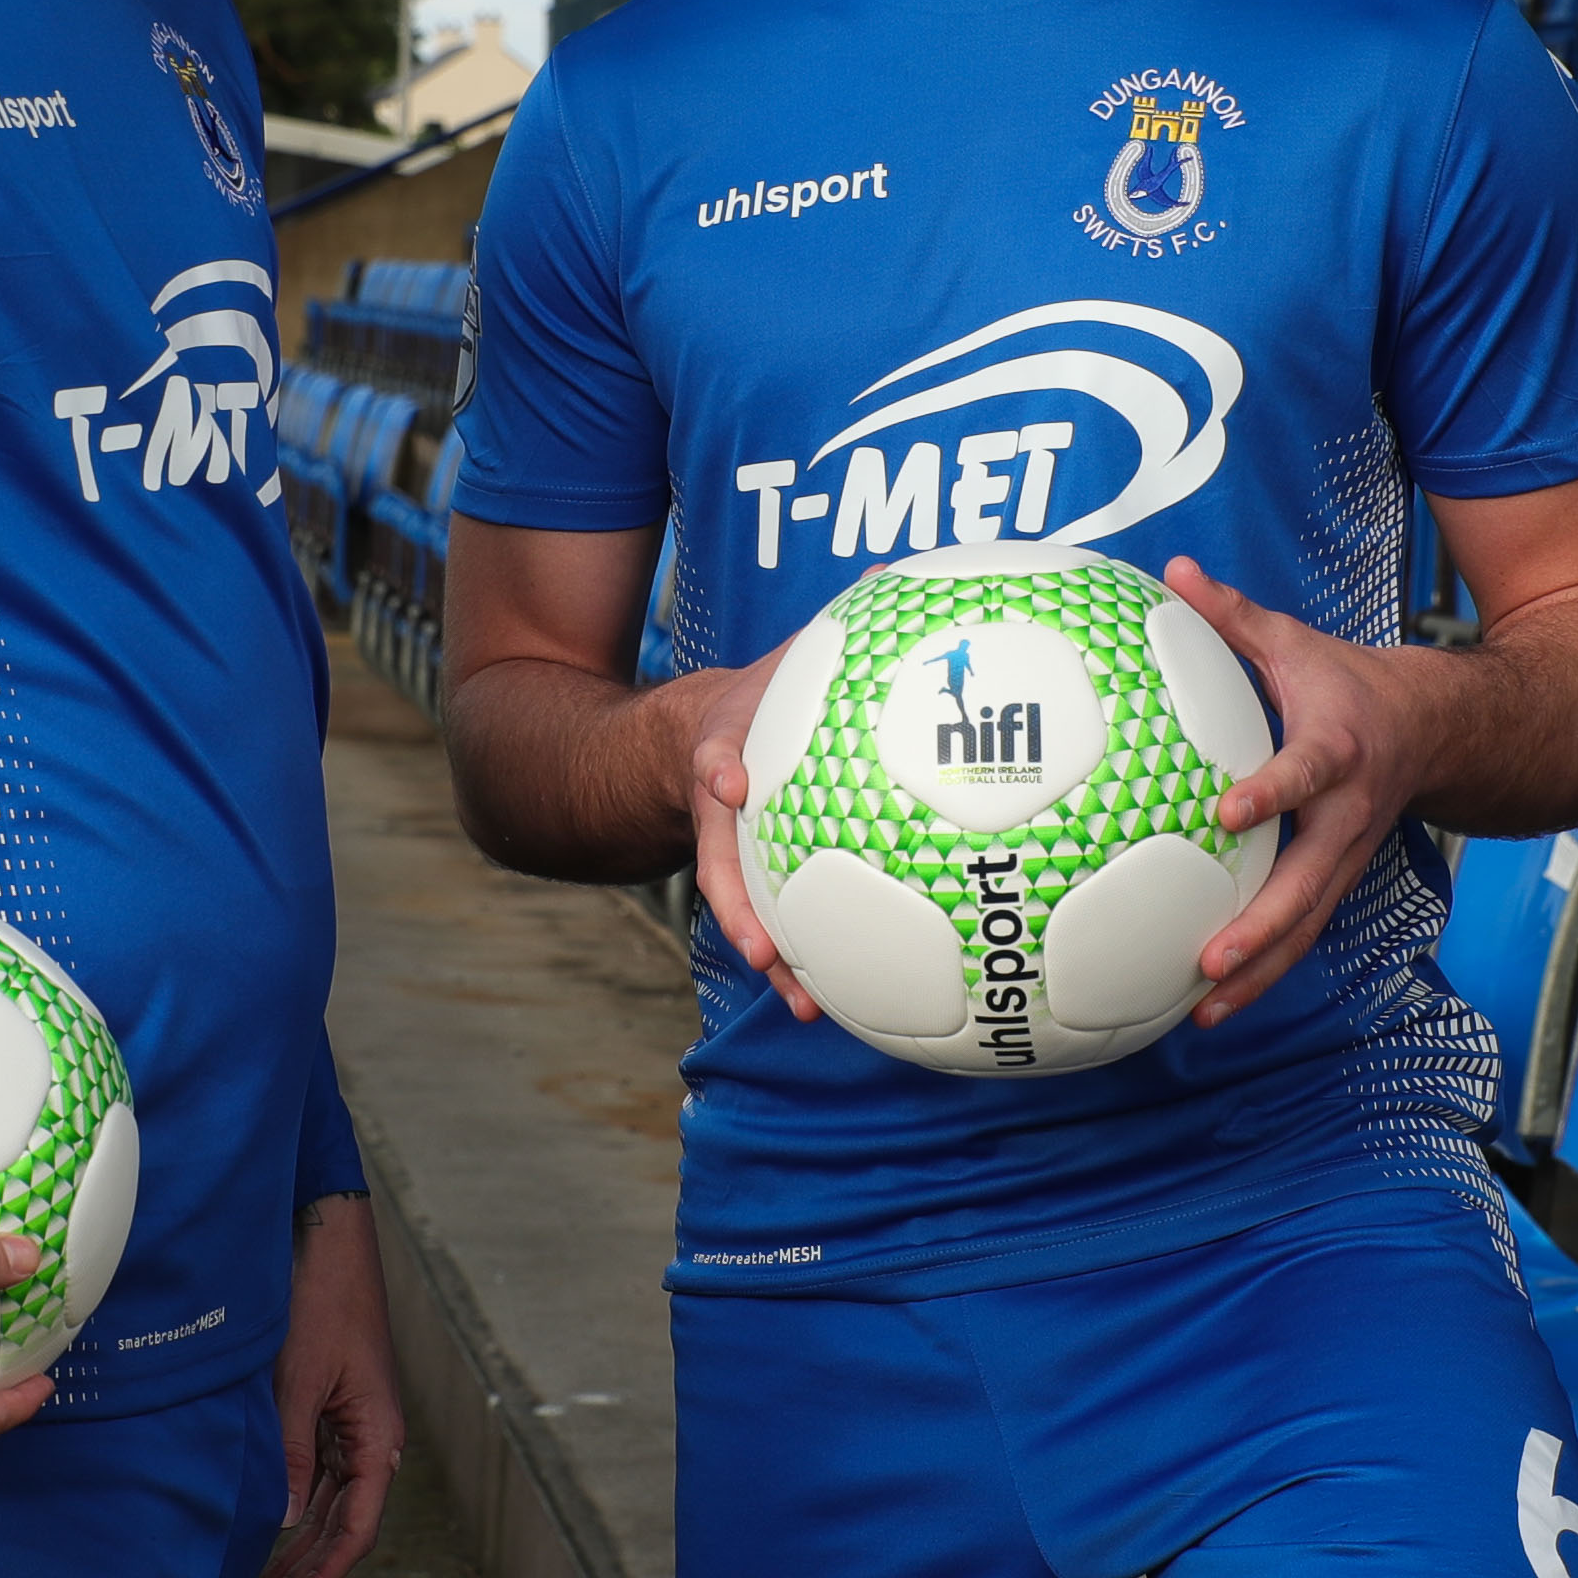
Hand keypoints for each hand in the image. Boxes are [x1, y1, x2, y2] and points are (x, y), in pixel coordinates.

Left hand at [255, 1193, 405, 1577]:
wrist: (329, 1244)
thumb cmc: (320, 1304)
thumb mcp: (299, 1381)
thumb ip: (293, 1452)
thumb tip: (289, 1520)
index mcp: (378, 1437)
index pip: (358, 1528)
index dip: (322, 1573)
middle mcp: (373, 1439)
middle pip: (345, 1525)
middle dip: (305, 1571)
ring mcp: (354, 1425)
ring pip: (332, 1505)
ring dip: (300, 1546)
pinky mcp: (334, 1408)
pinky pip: (321, 1474)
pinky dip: (297, 1507)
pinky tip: (268, 1525)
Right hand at [675, 632, 825, 1023]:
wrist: (690, 745)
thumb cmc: (758, 700)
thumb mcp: (784, 656)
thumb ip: (831, 625)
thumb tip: (887, 567)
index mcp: (724, 752)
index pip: (712, 757)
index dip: (719, 770)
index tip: (729, 782)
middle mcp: (721, 814)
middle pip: (721, 867)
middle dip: (740, 908)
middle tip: (762, 947)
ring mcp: (731, 856)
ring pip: (745, 915)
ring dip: (773, 961)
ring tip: (807, 1006)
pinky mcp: (755, 884)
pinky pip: (780, 929)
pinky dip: (805, 968)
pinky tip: (841, 1010)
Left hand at [1164, 554, 1459, 1023]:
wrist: (1438, 728)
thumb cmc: (1348, 683)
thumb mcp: (1295, 642)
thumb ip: (1232, 615)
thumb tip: (1171, 571)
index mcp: (1337, 751)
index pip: (1303, 775)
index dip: (1269, 794)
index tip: (1226, 812)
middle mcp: (1346, 816)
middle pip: (1309, 883)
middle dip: (1262, 927)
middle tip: (1211, 961)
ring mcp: (1346, 857)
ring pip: (1306, 925)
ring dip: (1260, 972)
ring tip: (1201, 1009)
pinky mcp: (1336, 880)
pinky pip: (1301, 932)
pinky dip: (1262, 971)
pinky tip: (1208, 1002)